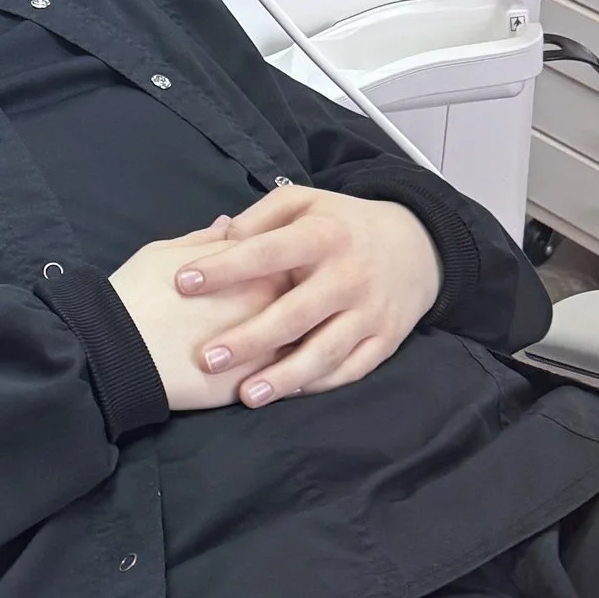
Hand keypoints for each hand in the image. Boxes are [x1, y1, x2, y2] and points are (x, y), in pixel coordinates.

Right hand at [110, 238, 291, 412]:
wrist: (121, 351)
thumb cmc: (137, 294)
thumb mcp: (165, 252)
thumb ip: (206, 239)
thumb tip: (229, 225)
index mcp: (248, 262)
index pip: (285, 252)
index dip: (283, 257)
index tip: (279, 262)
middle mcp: (269, 298)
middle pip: (306, 292)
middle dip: (304, 294)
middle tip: (296, 299)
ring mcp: (271, 339)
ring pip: (307, 336)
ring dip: (305, 335)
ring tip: (296, 337)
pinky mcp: (262, 377)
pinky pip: (295, 373)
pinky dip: (296, 370)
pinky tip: (288, 370)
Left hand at [164, 188, 440, 406]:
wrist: (417, 246)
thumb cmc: (340, 224)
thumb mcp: (304, 201)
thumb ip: (260, 217)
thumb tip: (219, 240)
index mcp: (322, 235)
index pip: (267, 252)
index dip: (224, 268)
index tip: (182, 283)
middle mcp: (347, 276)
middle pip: (295, 314)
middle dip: (249, 339)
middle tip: (205, 360)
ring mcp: (369, 312)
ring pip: (324, 351)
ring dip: (284, 377)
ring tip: (244, 396)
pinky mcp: (385, 340)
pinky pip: (350, 369)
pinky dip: (318, 384)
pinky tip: (285, 393)